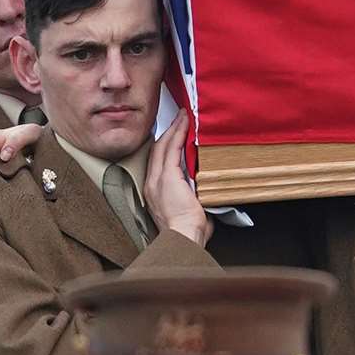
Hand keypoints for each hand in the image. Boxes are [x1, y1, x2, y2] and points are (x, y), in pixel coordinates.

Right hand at [144, 113, 212, 245]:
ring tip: (183, 117)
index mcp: (154, 192)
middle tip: (178, 118)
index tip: (173, 135)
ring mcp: (157, 179)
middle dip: (168, 132)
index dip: (165, 146)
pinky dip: (178, 133)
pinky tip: (185, 124)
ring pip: (163, 146)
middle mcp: (151, 183)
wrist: (183, 238)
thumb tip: (204, 189)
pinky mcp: (167, 176)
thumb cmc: (188, 231)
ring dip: (174, 129)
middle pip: (157, 150)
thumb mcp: (188, 208)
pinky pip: (172, 148)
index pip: (158, 162)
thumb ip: (192, 195)